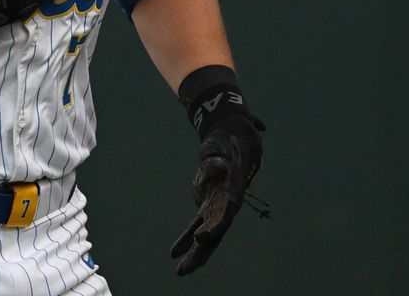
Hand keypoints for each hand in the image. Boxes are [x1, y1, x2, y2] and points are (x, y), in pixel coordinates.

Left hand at [170, 67, 264, 275]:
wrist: (233, 138)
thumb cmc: (227, 141)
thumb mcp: (220, 146)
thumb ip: (217, 158)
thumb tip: (216, 166)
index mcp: (231, 192)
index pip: (223, 215)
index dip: (213, 227)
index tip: (201, 238)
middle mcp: (226, 204)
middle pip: (214, 232)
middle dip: (201, 252)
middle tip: (184, 270)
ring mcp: (218, 206)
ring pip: (207, 234)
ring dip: (195, 252)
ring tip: (180, 270)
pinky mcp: (209, 205)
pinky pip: (198, 225)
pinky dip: (187, 238)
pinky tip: (175, 252)